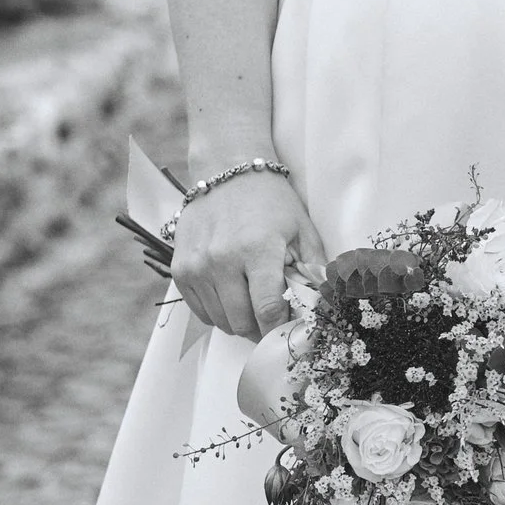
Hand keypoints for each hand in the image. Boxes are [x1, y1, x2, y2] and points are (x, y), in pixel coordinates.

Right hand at [172, 170, 327, 339]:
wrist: (227, 171)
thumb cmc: (271, 201)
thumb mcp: (302, 229)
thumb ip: (314, 269)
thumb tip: (323, 305)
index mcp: (257, 249)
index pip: (267, 309)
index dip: (280, 328)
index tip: (291, 333)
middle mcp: (222, 260)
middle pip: (242, 322)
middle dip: (262, 330)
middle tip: (275, 322)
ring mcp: (197, 266)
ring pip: (221, 321)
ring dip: (241, 322)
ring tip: (255, 304)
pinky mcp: (180, 270)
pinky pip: (202, 312)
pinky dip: (220, 313)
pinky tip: (234, 296)